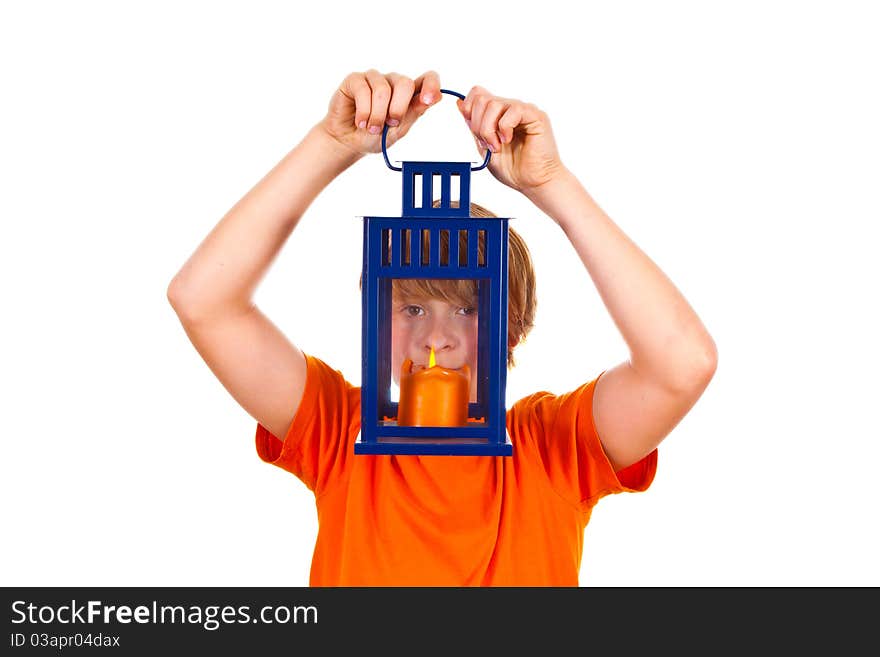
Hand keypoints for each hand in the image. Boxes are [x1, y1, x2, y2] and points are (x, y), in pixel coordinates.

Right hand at [318, 69, 441, 156]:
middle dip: (398, 108)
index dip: (432, 85)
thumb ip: (414, 113)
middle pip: (405, 83)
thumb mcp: (398, 130)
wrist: (347, 142)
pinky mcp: (355, 80)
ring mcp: (374, 79)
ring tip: (372, 128)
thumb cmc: (374, 136)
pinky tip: (360, 121)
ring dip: (377, 115)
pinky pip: (363, 90)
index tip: (429, 99)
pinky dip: (363, 111)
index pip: (427, 78)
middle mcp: (393, 83)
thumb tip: (437, 97)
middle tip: (390, 123)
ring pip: (383, 90)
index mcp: (409, 94)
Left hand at [456, 87, 566, 195]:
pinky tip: (508, 140)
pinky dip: (505, 128)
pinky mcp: (535, 116)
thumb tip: (459, 104)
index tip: (475, 133)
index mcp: (498, 115)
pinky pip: (513, 110)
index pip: (477, 94)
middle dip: (478, 125)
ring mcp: (522, 110)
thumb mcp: (484, 147)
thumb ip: (473, 127)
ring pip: (493, 104)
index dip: (469, 111)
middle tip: (488, 145)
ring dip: (489, 130)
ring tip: (498, 146)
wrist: (533, 182)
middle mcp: (510, 108)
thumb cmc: (514, 169)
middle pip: (481, 98)